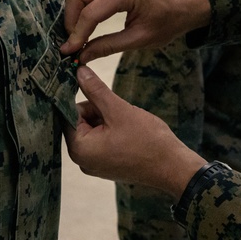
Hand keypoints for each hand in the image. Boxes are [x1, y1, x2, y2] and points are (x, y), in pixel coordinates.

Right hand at [61, 0, 210, 62]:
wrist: (185, 1)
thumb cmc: (169, 21)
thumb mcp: (141, 38)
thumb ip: (108, 46)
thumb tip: (81, 56)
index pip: (91, 12)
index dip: (77, 34)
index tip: (68, 52)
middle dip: (70, 20)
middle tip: (72, 42)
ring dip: (74, 13)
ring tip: (77, 35)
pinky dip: (82, 6)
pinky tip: (84, 23)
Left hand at [63, 66, 205, 195]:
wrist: (174, 167)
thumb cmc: (147, 140)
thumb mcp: (118, 110)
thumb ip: (95, 90)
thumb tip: (78, 72)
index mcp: (79, 149)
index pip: (67, 115)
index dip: (79, 97)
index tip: (91, 86)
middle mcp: (82, 160)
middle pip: (79, 122)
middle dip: (96, 109)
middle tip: (116, 108)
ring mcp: (95, 164)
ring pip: (91, 129)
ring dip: (105, 118)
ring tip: (125, 120)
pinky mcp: (107, 165)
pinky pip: (101, 140)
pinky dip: (111, 129)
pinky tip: (127, 129)